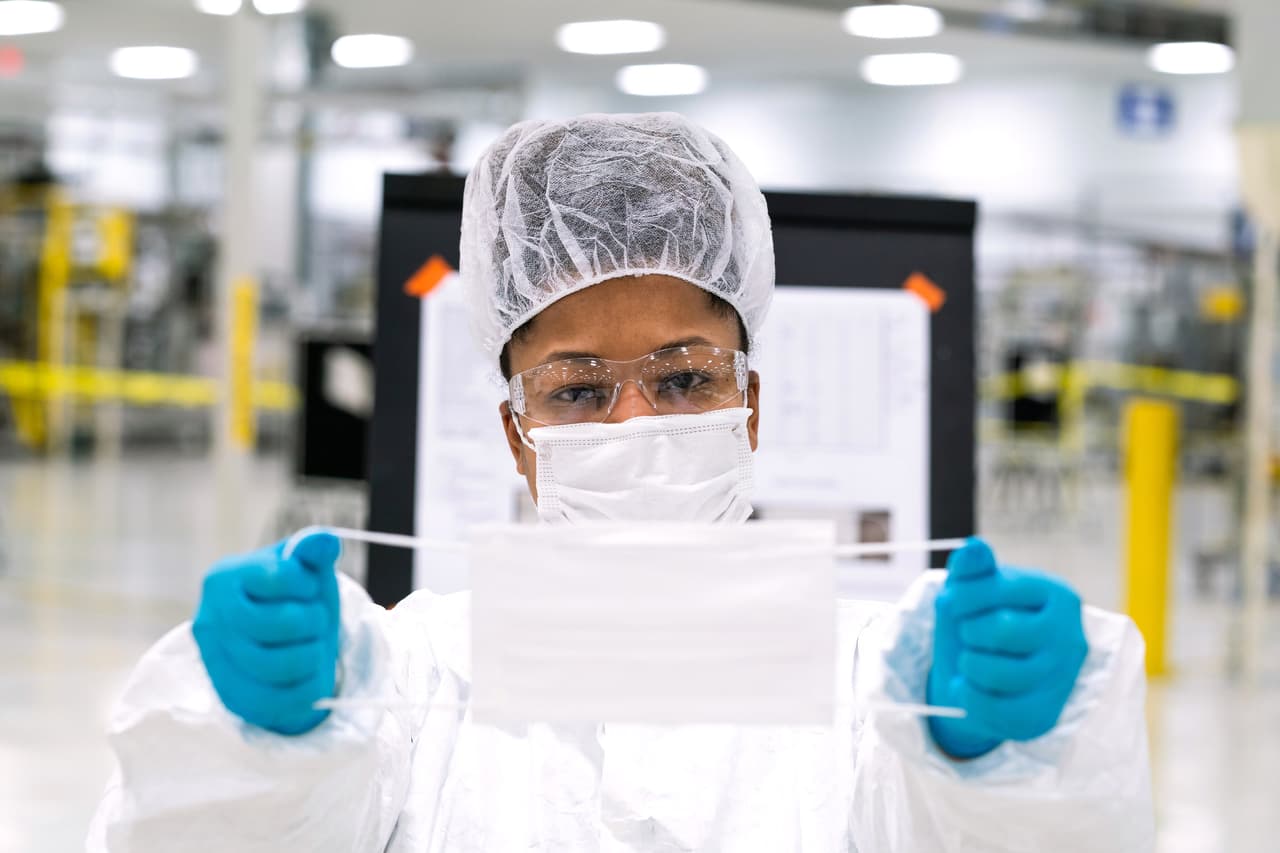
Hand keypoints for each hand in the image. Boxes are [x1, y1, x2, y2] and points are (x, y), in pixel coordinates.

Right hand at [192, 533, 341, 734]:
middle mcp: (209, 620)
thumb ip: (313, 550)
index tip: (307, 589)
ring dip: (313, 655)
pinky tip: (309, 674)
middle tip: (315, 620)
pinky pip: (278, 702)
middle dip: (314, 621)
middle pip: (284, 624)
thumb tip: (324, 542)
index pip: (281, 578)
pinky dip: (307, 689)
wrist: (281, 641)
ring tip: (312, 645)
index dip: (308, 584)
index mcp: (223, 579)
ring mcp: (215, 663)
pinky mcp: (230, 698)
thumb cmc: (293, 597)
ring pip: (280, 666)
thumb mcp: (305, 569)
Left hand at [926, 538, 1087, 758]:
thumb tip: (974, 547)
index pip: (1000, 588)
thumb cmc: (978, 623)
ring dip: (967, 665)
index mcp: (1059, 595)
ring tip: (970, 661)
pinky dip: (967, 696)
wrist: (977, 677)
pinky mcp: (1045, 715)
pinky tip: (968, 687)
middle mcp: (1071, 637)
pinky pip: (993, 709)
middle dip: (968, 631)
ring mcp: (1062, 680)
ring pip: (996, 672)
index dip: (961, 596)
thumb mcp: (970, 590)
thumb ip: (972, 567)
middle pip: (1000, 630)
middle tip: (968, 635)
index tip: (952, 602)